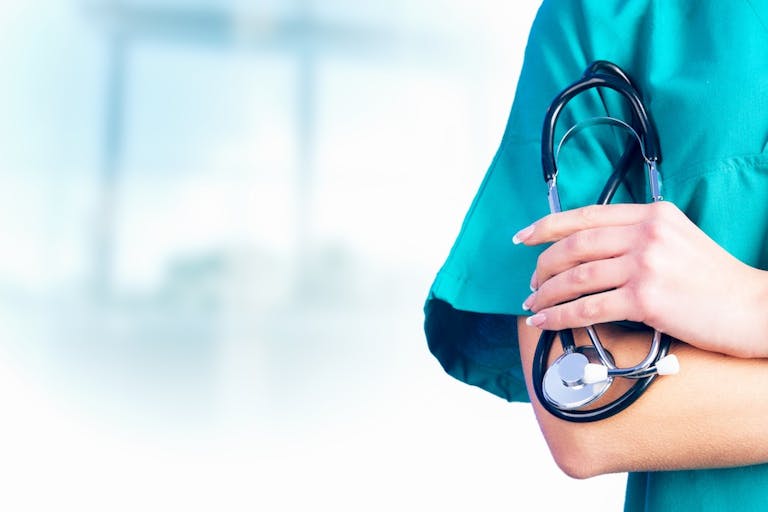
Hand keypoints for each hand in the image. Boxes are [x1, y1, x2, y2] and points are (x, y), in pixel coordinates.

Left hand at [513, 201, 767, 357]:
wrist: (754, 309)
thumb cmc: (714, 280)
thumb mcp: (677, 239)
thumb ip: (637, 235)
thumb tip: (588, 250)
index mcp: (652, 214)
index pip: (585, 216)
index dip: (547, 226)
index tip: (523, 237)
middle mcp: (646, 234)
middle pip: (574, 246)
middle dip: (543, 266)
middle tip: (531, 283)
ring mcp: (646, 265)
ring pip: (576, 278)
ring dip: (547, 293)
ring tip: (533, 304)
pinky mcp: (645, 299)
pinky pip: (587, 308)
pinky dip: (559, 316)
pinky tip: (545, 322)